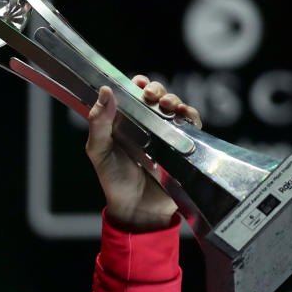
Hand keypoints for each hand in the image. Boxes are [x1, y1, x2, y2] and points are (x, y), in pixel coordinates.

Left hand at [85, 75, 201, 232]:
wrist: (137, 210)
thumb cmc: (114, 181)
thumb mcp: (99, 151)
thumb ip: (99, 123)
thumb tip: (105, 91)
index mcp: (125, 123)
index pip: (133, 95)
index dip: (136, 84)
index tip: (138, 81)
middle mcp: (146, 125)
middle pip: (156, 97)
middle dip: (156, 90)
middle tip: (151, 95)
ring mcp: (166, 135)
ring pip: (175, 107)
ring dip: (174, 100)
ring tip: (168, 105)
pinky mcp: (183, 147)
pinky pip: (192, 126)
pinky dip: (191, 116)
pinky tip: (184, 116)